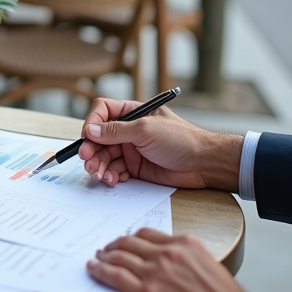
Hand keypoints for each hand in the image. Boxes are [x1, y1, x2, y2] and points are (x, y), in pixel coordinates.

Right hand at [78, 98, 240, 189]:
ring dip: (99, 165)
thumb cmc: (181, 140)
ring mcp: (132, 149)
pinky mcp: (136, 167)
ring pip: (105, 156)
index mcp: (132, 113)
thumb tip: (90, 130)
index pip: (102, 111)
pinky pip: (115, 170)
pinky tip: (114, 180)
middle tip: (88, 162)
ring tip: (100, 175)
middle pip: (99, 137)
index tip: (87, 137)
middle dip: (92, 150)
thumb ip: (116, 131)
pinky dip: (111, 175)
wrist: (203, 164)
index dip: (92, 123)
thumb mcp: (145, 130)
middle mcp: (129, 130)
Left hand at [87, 229, 259, 291]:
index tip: (127, 241)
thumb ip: (187, 262)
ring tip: (98, 258)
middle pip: (131, 241)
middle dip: (116, 244)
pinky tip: (94, 269)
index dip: (133, 237)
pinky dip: (100, 270)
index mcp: (186, 244)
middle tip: (107, 248)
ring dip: (105, 255)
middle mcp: (168, 253)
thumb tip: (173, 268)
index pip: (149, 233)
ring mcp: (156, 272)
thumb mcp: (209, 268)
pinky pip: (115, 276)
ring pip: (120, 255)